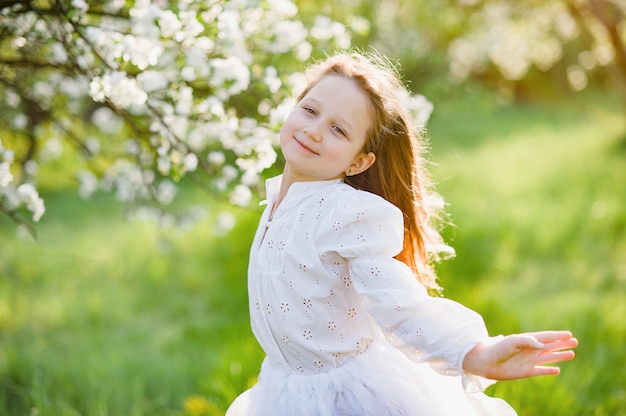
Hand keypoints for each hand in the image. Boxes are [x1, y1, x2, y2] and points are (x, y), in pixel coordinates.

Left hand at [462, 330, 577, 379]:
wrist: (486, 362)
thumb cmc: (497, 349)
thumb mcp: (512, 341)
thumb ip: (528, 341)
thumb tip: (544, 345)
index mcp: (527, 340)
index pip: (546, 337)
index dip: (557, 336)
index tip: (569, 334)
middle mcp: (530, 350)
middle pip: (550, 346)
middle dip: (562, 344)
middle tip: (575, 342)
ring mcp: (529, 361)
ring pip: (548, 358)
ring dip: (560, 356)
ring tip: (572, 354)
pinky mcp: (526, 372)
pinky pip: (541, 371)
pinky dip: (549, 370)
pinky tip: (557, 370)